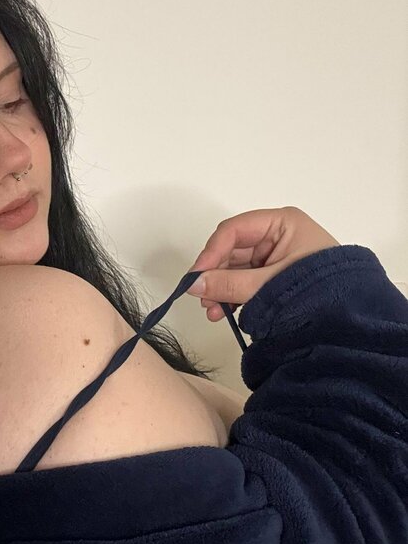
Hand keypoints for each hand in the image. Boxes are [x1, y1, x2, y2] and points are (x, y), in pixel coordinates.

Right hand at [186, 206, 340, 320]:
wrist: (351, 320)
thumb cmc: (315, 290)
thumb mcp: (268, 285)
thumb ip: (228, 284)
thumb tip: (192, 285)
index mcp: (281, 223)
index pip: (233, 231)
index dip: (211, 253)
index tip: (195, 278)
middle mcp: (277, 235)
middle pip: (232, 250)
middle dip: (215, 276)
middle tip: (202, 299)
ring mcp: (276, 256)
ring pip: (236, 268)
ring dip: (222, 289)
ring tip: (214, 312)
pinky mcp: (276, 276)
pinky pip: (246, 281)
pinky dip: (233, 295)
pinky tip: (224, 312)